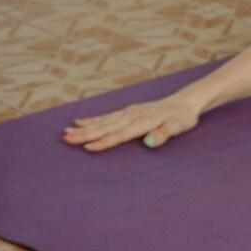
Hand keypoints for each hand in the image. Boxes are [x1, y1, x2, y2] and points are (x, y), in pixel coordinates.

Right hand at [63, 95, 199, 151]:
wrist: (185, 103)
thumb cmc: (183, 118)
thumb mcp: (178, 127)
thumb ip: (164, 134)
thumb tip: (149, 143)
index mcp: (142, 122)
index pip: (120, 135)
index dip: (104, 142)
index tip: (87, 148)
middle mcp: (131, 116)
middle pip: (105, 127)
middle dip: (85, 134)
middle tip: (66, 139)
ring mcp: (128, 112)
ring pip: (102, 121)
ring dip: (84, 127)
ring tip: (65, 132)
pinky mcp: (127, 111)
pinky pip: (106, 116)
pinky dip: (92, 119)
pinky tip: (78, 121)